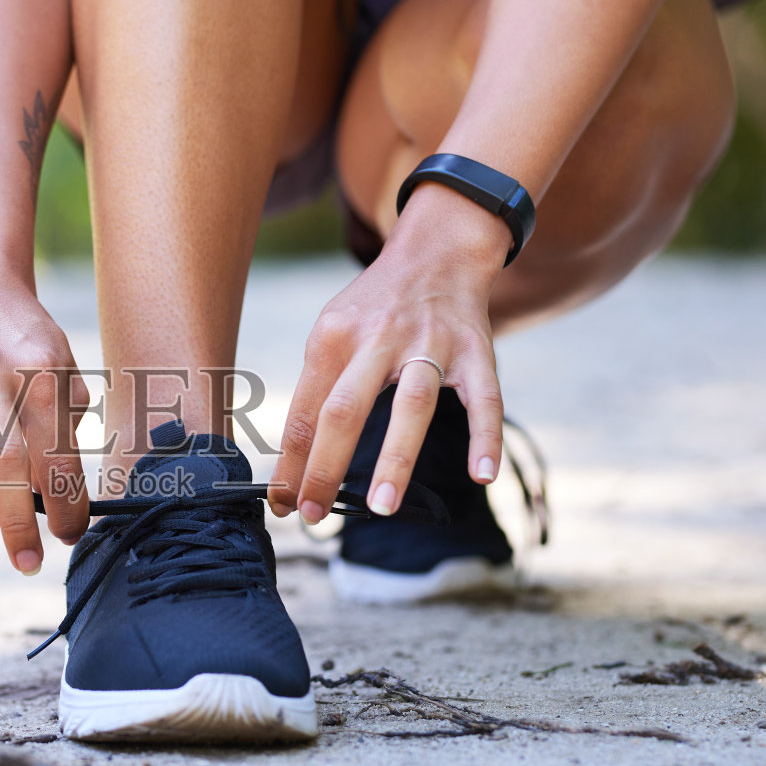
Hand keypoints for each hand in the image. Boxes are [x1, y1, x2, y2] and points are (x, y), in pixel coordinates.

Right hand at [0, 260, 89, 573]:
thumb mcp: (62, 363)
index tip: (68, 536)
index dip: (66, 500)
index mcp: (39, 371)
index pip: (57, 450)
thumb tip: (70, 480)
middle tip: (27, 562)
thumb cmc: (21, 336)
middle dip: (19, 513)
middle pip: (7, 450)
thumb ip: (70, 416)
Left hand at [269, 185, 510, 522]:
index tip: (280, 505)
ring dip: (394, 459)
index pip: (305, 411)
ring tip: (379, 509)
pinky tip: (482, 476)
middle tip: (313, 515)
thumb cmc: (376, 307)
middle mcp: (378, 339)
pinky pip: (484, 399)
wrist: (438, 250)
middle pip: (344, 409)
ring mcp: (430, 344)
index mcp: (333, 337)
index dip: (290, 462)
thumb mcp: (334, 331)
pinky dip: (485, 438)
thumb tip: (295, 459)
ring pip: (410, 405)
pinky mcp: (476, 351)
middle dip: (325, 467)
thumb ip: (319, 387)